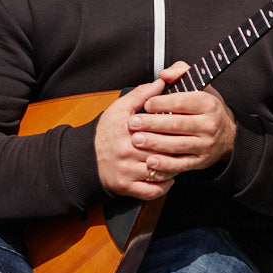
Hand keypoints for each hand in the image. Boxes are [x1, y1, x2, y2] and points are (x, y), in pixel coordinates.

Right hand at [93, 75, 179, 199]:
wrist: (84, 158)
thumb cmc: (105, 132)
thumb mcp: (119, 108)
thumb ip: (141, 94)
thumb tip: (161, 82)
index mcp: (126, 130)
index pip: (158, 129)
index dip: (174, 127)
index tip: (184, 125)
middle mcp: (126, 151)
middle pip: (161, 150)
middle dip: (177, 148)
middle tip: (188, 144)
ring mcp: (126, 171)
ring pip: (159, 171)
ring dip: (173, 167)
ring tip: (181, 160)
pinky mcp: (126, 187)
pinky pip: (151, 191)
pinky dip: (164, 186)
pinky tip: (170, 177)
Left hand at [129, 61, 236, 178]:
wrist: (226, 135)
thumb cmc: (206, 108)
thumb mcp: (199, 85)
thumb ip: (180, 72)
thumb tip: (164, 75)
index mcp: (208, 104)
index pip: (183, 102)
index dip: (162, 103)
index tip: (146, 104)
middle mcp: (209, 125)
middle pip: (178, 124)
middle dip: (153, 124)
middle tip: (133, 123)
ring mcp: (205, 144)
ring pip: (177, 145)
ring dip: (155, 144)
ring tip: (137, 139)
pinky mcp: (200, 161)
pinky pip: (181, 164)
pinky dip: (165, 165)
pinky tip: (151, 162)